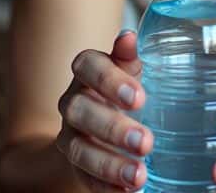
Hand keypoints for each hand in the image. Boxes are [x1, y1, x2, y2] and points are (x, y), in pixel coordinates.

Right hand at [55, 30, 152, 190]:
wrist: (102, 122)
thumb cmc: (124, 88)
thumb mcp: (131, 70)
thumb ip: (130, 57)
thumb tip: (130, 37)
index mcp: (86, 71)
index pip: (87, 66)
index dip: (109, 81)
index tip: (140, 98)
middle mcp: (72, 102)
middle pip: (80, 111)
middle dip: (113, 128)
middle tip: (146, 142)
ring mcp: (69, 135)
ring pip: (79, 149)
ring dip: (110, 164)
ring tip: (139, 176)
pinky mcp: (75, 165)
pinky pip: (84, 178)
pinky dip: (106, 186)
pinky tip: (128, 192)